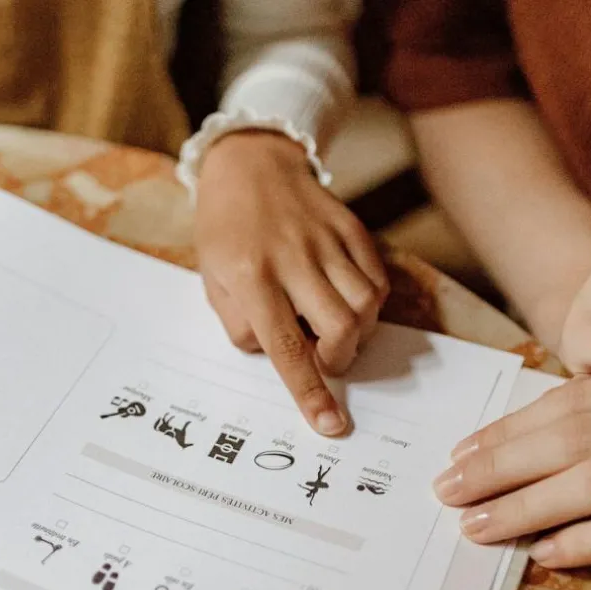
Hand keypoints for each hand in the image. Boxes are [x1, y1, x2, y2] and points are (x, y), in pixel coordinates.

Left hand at [196, 130, 388, 435]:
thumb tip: (285, 358)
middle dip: (338, 357)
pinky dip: (369, 304)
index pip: (286, 346)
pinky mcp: (351, 227)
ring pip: (367, 304)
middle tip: (322, 355)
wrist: (249, 163)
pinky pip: (377, 279)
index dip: (310, 390)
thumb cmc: (226, 232)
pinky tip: (346, 301)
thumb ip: (243, 327)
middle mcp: (292, 257)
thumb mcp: (214, 283)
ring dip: (357, 333)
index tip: (331, 424)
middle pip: (341, 326)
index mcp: (250, 276)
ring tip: (333, 328)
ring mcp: (326, 239)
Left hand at [434, 375, 590, 589]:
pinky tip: (544, 556)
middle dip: (501, 465)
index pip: (580, 400)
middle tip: (448, 491)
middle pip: (580, 435)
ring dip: (525, 506)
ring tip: (477, 527)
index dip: (512, 428)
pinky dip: (584, 542)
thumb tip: (509, 461)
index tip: (461, 455)